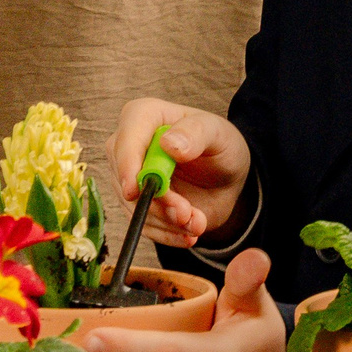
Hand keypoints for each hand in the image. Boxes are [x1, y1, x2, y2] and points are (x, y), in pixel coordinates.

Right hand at [108, 99, 250, 245]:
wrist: (225, 178)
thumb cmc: (220, 145)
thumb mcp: (218, 134)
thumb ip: (196, 134)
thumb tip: (169, 144)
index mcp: (144, 116)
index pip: (126, 139)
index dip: (127, 165)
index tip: (134, 191)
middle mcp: (128, 145)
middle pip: (126, 178)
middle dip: (156, 203)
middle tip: (187, 214)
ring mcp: (129, 176)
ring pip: (133, 206)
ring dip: (166, 222)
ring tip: (196, 223)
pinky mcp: (136, 202)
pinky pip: (142, 224)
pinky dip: (166, 234)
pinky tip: (187, 234)